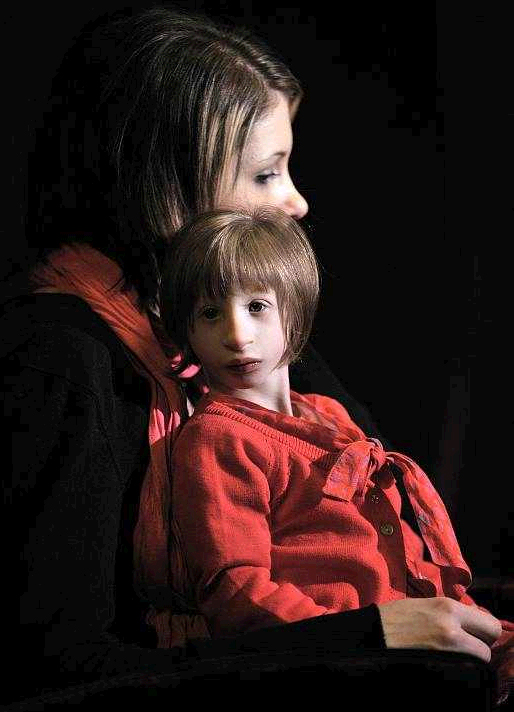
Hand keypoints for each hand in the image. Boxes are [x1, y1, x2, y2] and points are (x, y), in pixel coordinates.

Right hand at [378, 597, 501, 661]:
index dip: (483, 632)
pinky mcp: (440, 670)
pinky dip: (458, 671)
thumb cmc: (392, 618)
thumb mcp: (424, 605)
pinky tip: (442, 666)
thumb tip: (471, 625)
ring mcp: (447, 652)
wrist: (369, 636)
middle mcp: (452, 629)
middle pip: (488, 647)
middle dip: (480, 649)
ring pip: (477, 663)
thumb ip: (449, 613)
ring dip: (469, 662)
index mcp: (448, 608)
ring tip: (449, 657)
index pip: (490, 625)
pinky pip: (463, 674)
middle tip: (464, 649)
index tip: (472, 635)